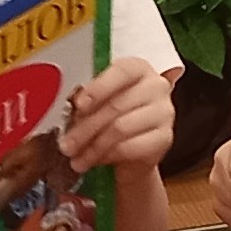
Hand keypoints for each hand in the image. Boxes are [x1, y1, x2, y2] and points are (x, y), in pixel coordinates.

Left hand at [64, 59, 178, 172]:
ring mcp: (163, 112)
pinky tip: (95, 161)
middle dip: (86, 127)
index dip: (98, 88)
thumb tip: (70, 108)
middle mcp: (156, 86)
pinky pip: (130, 147)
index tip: (78, 104)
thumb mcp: (98, 103)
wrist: (132, 150)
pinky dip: (107, 156)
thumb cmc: (112, 119)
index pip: (122, 71)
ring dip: (93, 146)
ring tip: (77, 158)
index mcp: (138, 69)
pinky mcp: (164, 138)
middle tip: (67, 144)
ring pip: (121, 128)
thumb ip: (87, 101)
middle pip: (116, 105)